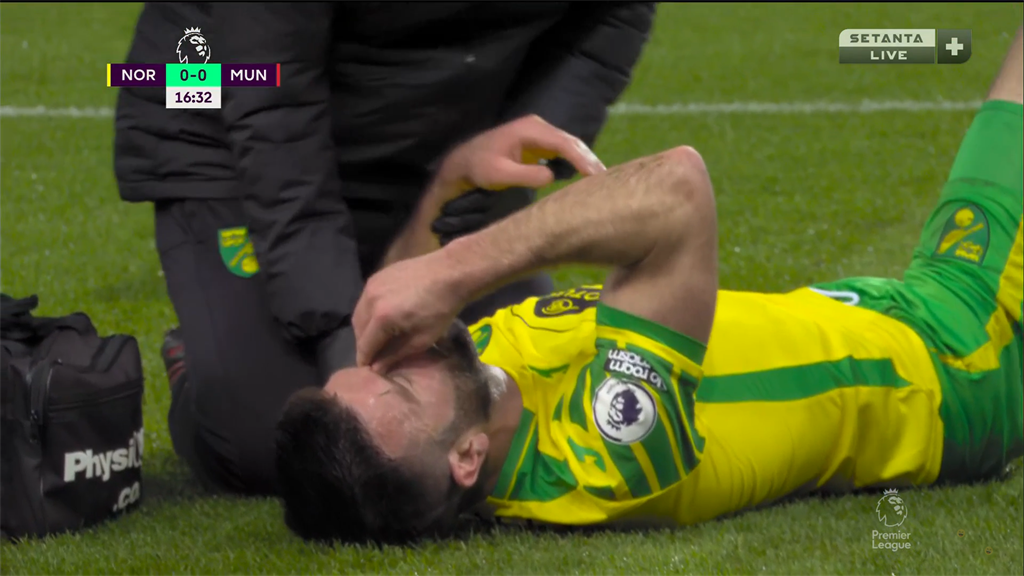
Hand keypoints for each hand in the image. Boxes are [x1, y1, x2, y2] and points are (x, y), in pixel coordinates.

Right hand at [352, 250, 466, 371]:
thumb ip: (395, 354)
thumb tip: (376, 368)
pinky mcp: (376, 276)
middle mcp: (370, 300)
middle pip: (358, 330)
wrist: (450, 272)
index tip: (368, 372)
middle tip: (375, 355)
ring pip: (359, 314)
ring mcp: (372, 285)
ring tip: (378, 337)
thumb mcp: (422, 339)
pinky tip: (382, 317)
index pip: (364, 345)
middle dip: (364, 345)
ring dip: (365, 328)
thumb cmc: (441, 308)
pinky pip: (365, 300)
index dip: (365, 361)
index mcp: (382, 317)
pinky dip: (369, 312)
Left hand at [431, 114, 605, 204]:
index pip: (563, 143)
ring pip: (570, 145)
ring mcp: (540, 132)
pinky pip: (564, 150)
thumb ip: (527, 175)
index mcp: (530, 129)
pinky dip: (576, 161)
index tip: (595, 176)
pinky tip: (586, 176)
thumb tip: (553, 176)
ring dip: (585, 161)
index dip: (581, 159)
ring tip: (600, 180)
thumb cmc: (480, 168)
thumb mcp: (499, 175)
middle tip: (606, 181)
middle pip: (571, 142)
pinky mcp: (540, 142)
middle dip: (589, 160)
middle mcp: (538, 126)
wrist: (465, 162)